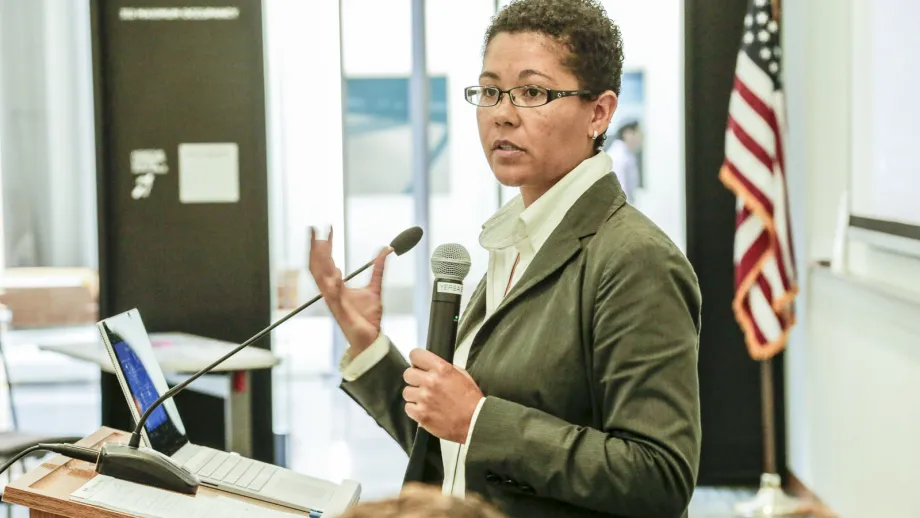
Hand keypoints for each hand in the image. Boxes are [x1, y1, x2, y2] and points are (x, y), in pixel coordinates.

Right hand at [308, 226, 390, 354]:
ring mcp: (334, 301)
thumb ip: (377, 269)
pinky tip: (336, 273)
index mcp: (337, 285)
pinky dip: (333, 285)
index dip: (325, 244)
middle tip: (317, 231)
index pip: (327, 261)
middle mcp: (331, 291)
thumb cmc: (367, 317)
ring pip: (321, 278)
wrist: (370, 337)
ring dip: (321, 261)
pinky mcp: (341, 311)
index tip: (327, 228)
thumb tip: (385, 251)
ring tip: (322, 245)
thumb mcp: (375, 288)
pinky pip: (334, 296)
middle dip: (316, 248)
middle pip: (318, 266)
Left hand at [403, 349, 483, 443]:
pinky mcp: (421, 414)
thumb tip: (429, 366)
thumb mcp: (462, 374)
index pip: (415, 355)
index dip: (416, 361)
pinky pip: (407, 408)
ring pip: (406, 392)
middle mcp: (431, 381)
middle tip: (423, 385)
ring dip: (414, 395)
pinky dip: (415, 410)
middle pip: (407, 374)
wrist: (475, 422)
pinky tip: (426, 410)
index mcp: (441, 368)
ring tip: (426, 400)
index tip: (418, 366)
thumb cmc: (471, 399)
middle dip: (414, 379)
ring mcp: (424, 398)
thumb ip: (444, 368)